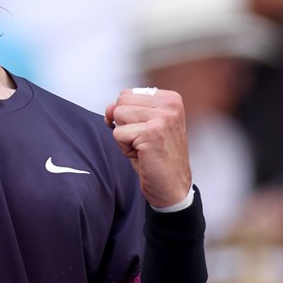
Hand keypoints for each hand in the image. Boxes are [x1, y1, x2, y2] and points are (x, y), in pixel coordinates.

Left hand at [105, 88, 191, 208]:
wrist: (172, 187)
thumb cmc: (157, 157)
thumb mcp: (142, 125)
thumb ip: (126, 110)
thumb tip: (109, 108)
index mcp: (170, 99)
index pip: (127, 94)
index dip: (126, 116)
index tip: (144, 132)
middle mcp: (170, 104)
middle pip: (121, 103)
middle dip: (124, 124)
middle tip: (142, 141)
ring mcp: (162, 118)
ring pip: (118, 116)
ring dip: (124, 136)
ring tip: (142, 147)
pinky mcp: (151, 133)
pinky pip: (118, 133)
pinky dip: (124, 148)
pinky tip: (142, 155)